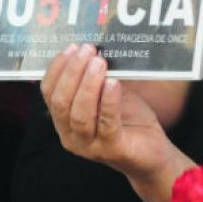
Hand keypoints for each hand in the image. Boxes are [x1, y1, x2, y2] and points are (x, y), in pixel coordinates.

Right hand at [41, 43, 178, 183]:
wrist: (153, 154)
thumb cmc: (129, 122)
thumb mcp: (110, 95)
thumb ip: (100, 78)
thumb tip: (97, 48)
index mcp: (64, 121)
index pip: (49, 93)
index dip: (57, 69)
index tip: (72, 47)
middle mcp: (70, 135)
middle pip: (61, 101)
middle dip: (73, 72)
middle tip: (88, 50)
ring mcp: (89, 146)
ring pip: (79, 113)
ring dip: (88, 84)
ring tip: (100, 62)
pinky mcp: (112, 149)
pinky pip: (107, 123)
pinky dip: (108, 101)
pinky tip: (114, 83)